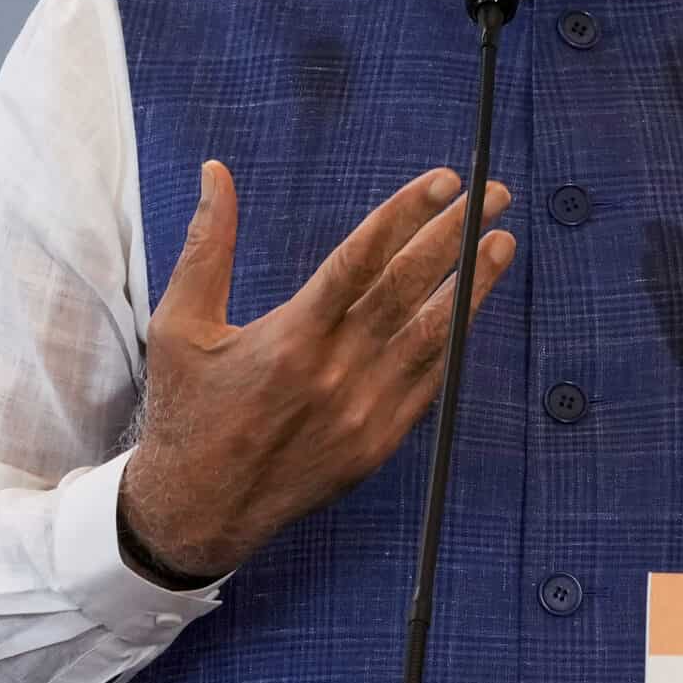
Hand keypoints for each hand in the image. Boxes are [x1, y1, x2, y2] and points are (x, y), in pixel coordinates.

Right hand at [118, 161, 515, 583]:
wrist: (201, 509)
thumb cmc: (187, 410)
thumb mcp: (180, 324)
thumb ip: (207, 245)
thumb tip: (216, 174)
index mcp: (290, 337)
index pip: (362, 257)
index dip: (406, 214)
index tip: (442, 180)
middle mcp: (336, 371)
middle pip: (408, 287)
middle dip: (454, 234)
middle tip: (493, 194)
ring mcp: (365, 410)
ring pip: (432, 334)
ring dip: (472, 285)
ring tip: (501, 244)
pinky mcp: (379, 443)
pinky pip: (429, 381)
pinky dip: (453, 341)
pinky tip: (470, 309)